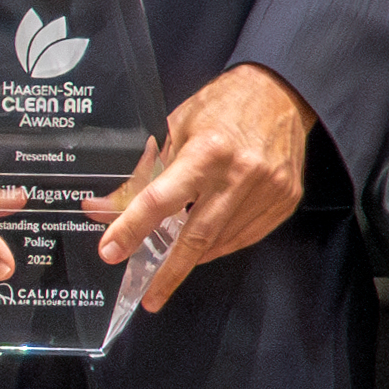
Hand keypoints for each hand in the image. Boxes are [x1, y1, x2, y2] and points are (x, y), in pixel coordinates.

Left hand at [94, 62, 313, 305]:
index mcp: (208, 150)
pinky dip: (221, 245)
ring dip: (193, 255)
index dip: (132, 229)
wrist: (281, 92)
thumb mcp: (175, 127)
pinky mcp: (285, 201)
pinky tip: (207, 244)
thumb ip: (142, 172)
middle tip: (150, 295)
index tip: (112, 251)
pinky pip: (246, 236)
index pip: (161, 199)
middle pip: (196, 236)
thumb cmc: (223, 105)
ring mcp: (268, 190)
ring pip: (221, 241)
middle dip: (169, 271)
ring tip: (174, 261)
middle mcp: (241, 173)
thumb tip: (103, 208)